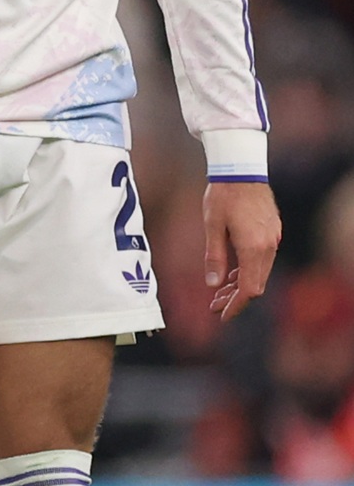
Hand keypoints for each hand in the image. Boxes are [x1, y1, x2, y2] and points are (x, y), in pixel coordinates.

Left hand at [201, 178, 282, 321]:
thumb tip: (213, 285)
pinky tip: (232, 273)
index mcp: (254, 248)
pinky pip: (263, 259)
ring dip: (241, 284)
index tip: (221, 315)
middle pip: (256, 284)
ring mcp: (273, 239)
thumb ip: (214, 257)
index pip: (249, 289)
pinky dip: (248, 270)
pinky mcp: (272, 232)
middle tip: (214, 306)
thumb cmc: (222, 196)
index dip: (236, 306)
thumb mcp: (212, 227)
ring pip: (260, 272)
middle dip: (236, 298)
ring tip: (219, 292)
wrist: (242, 170)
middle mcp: (268, 246)